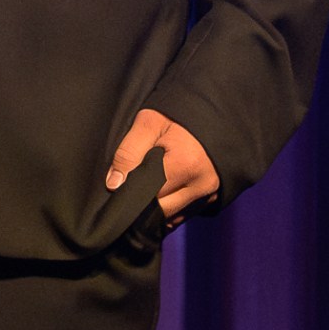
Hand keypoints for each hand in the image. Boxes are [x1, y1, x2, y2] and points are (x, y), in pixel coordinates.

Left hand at [106, 108, 219, 227]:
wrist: (213, 113)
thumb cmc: (178, 115)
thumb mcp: (148, 123)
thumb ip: (129, 152)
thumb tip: (114, 185)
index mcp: (187, 165)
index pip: (148, 195)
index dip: (130, 191)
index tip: (121, 182)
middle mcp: (202, 185)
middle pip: (161, 210)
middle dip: (143, 201)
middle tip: (134, 180)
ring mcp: (209, 194)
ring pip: (171, 216)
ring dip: (156, 206)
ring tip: (149, 181)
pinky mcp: (211, 199)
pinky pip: (182, 214)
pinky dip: (169, 207)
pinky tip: (161, 190)